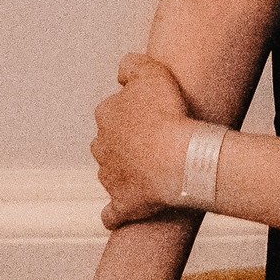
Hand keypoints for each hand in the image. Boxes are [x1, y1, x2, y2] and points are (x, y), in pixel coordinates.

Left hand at [92, 53, 193, 228]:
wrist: (179, 159)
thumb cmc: (168, 113)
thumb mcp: (151, 71)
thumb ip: (130, 65)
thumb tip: (120, 73)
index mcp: (106, 116)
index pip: (112, 111)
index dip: (132, 113)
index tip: (152, 115)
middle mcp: (101, 147)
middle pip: (107, 143)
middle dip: (123, 144)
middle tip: (151, 143)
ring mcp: (109, 178)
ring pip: (109, 174)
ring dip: (123, 174)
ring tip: (149, 172)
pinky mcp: (121, 205)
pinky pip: (111, 213)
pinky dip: (115, 214)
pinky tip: (126, 210)